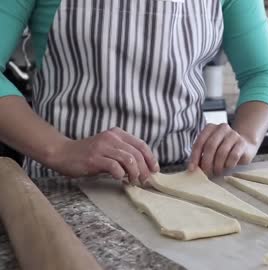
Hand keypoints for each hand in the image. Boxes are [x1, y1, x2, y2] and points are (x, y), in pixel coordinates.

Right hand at [45, 127, 159, 184]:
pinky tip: (119, 179)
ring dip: (134, 174)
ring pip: (129, 160)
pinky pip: (114, 167)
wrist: (63, 154)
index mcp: (118, 134)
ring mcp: (103, 147)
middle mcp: (112, 138)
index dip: (151, 158)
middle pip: (137, 154)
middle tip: (145, 181)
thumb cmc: (88, 154)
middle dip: (144, 169)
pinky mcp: (94, 158)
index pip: (141, 145)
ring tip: (133, 181)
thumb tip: (144, 168)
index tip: (155, 170)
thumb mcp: (109, 149)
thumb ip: (124, 154)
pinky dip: (120, 175)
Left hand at [188, 123, 258, 175]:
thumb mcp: (210, 150)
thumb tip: (191, 168)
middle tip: (206, 173)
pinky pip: (233, 156)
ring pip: (222, 152)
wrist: (245, 146)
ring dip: (218, 166)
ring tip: (217, 172)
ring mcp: (233, 134)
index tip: (192, 169)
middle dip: (206, 162)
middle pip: (210, 146)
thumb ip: (200, 156)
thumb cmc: (223, 150)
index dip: (195, 156)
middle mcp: (222, 128)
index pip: (200, 141)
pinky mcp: (242, 143)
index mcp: (210, 128)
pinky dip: (228, 165)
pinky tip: (227, 168)